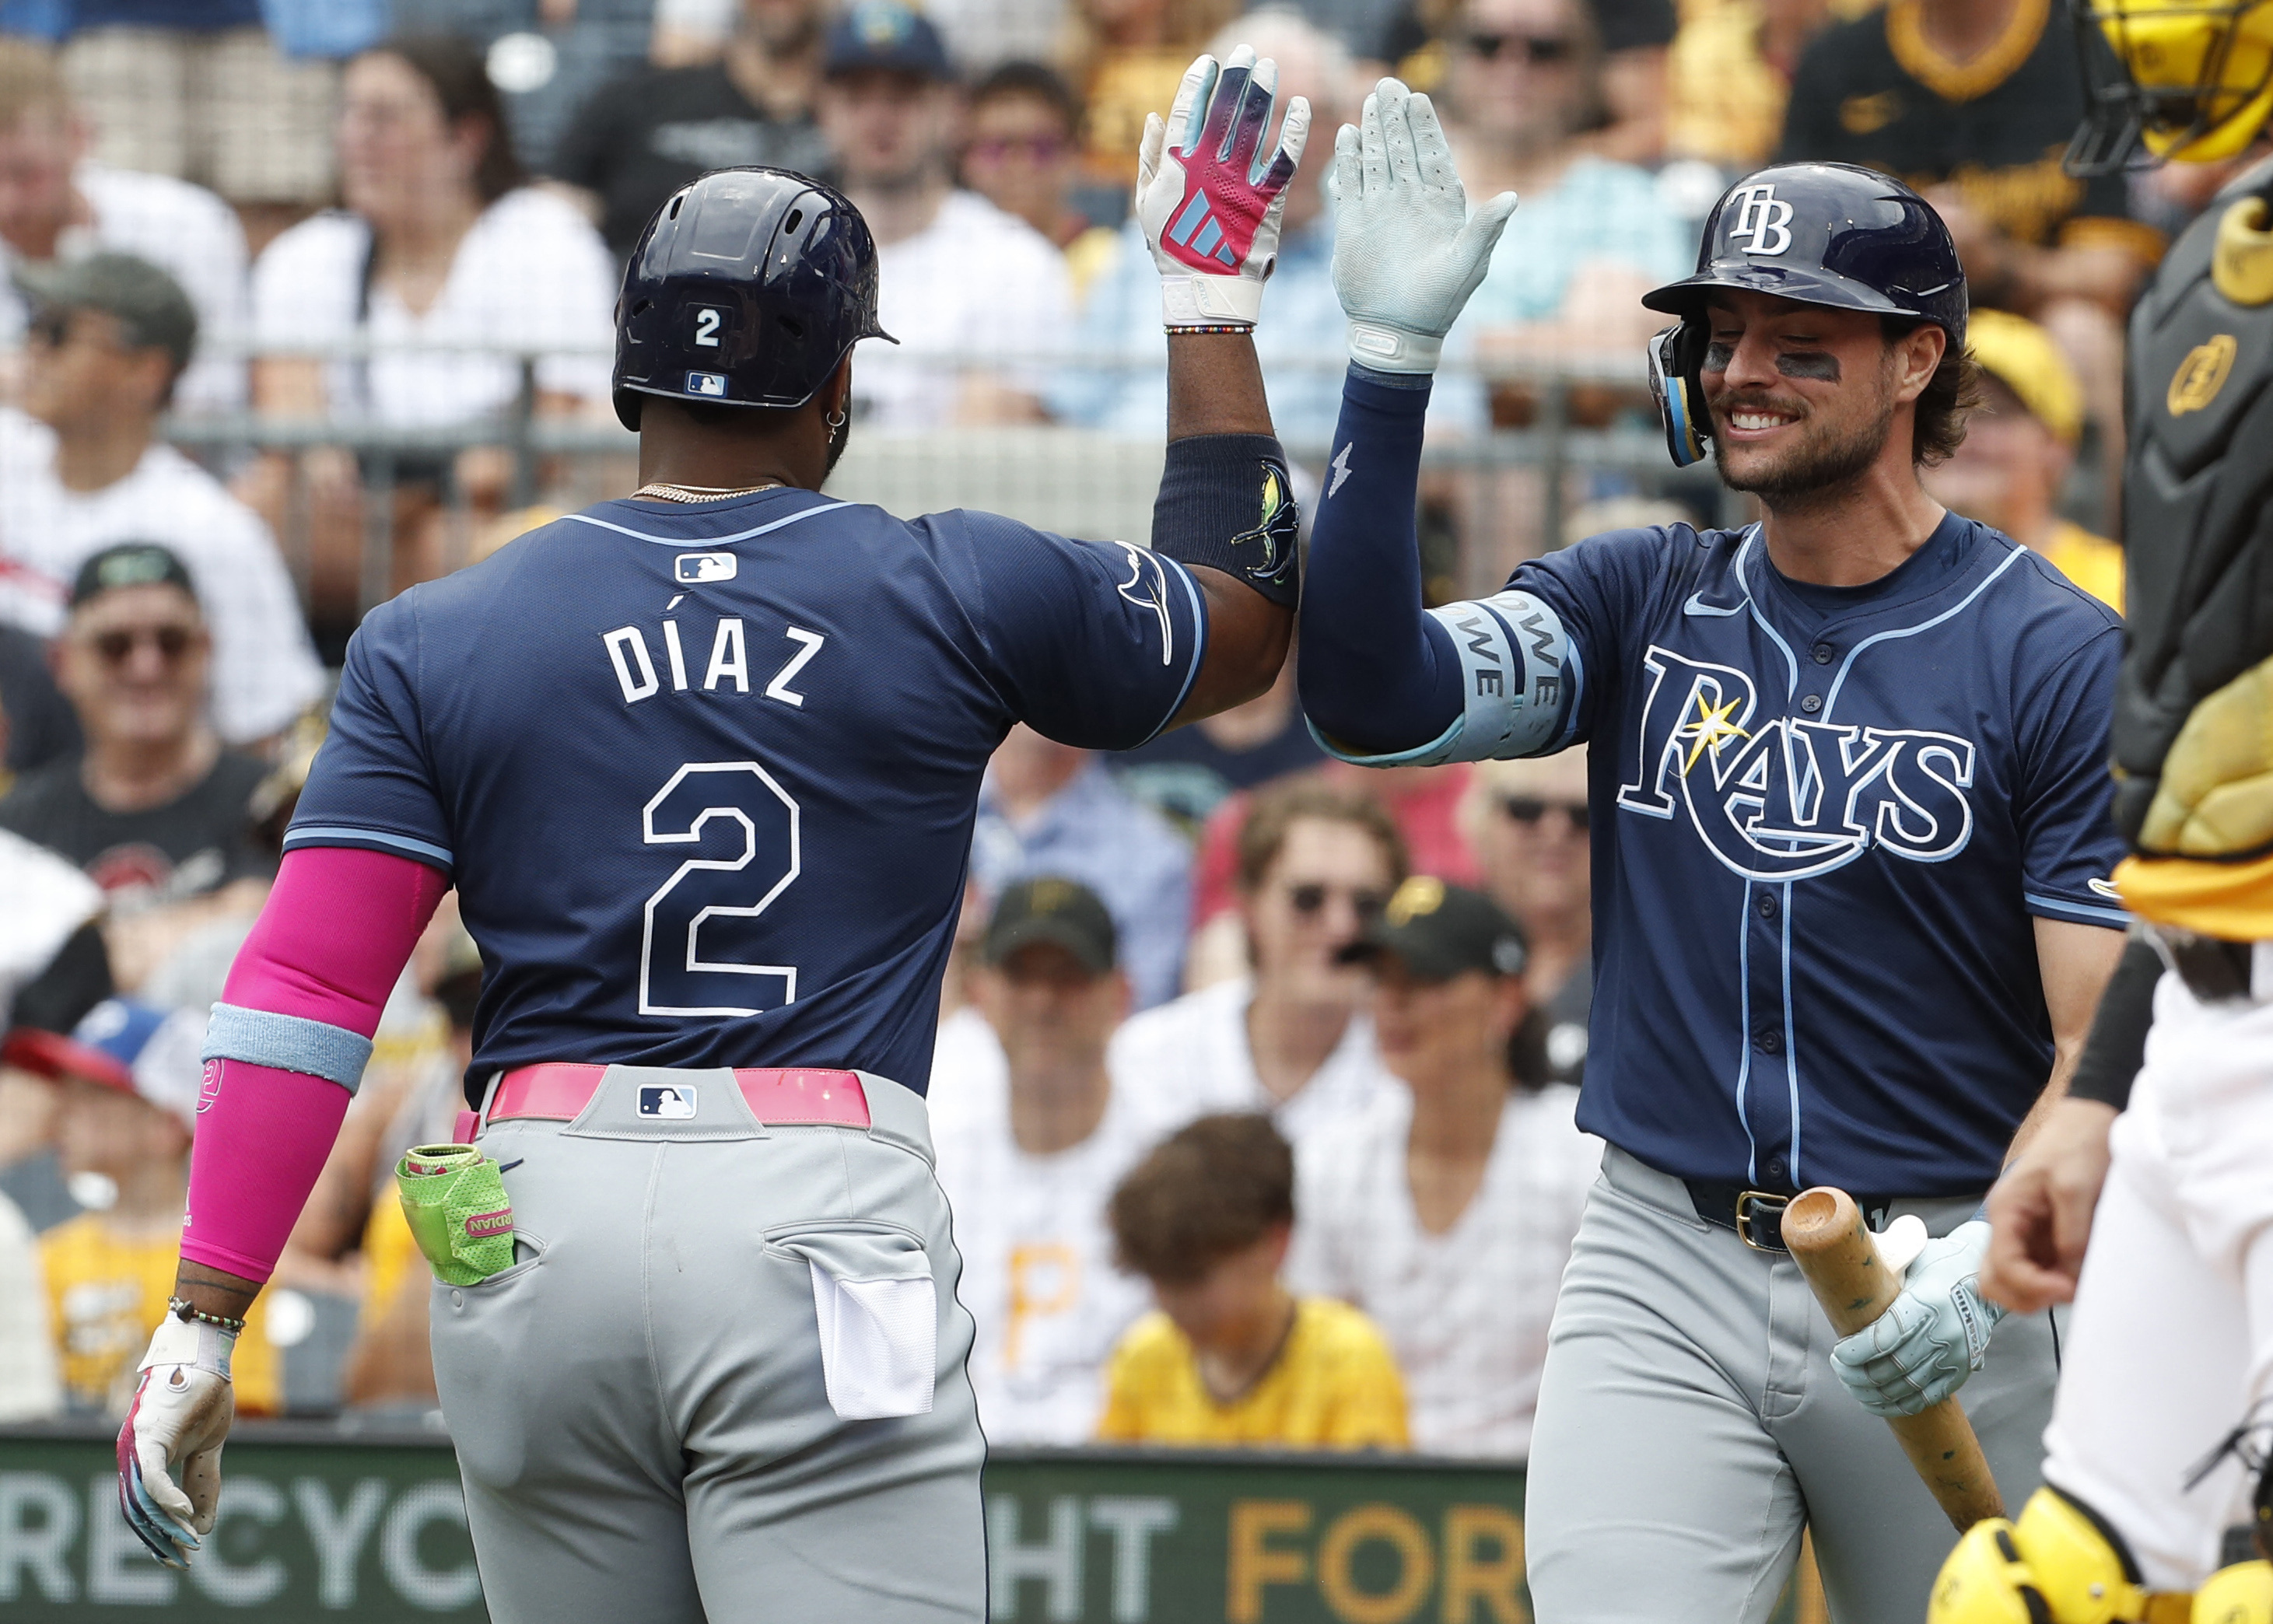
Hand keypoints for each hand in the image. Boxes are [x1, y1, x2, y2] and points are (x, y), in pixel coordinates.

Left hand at [115, 1316, 235, 1567]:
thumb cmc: (208, 1394)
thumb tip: (203, 1523)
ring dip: (166, 1525)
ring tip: (189, 1542)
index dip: (160, 1534)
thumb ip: (203, 1482)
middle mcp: (134, 1456)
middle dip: (161, 1540)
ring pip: (143, 1500)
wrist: (208, 1356)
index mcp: (147, 1458)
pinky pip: (153, 1477)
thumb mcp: (211, 1447)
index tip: (179, 1556)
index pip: (145, 1507)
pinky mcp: (149, 1438)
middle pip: (140, 1510)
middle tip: (182, 1562)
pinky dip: (167, 1498)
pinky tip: (186, 1513)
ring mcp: (138, 1447)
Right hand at [1135, 46, 1309, 328]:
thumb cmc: (1172, 246)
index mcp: (1177, 166)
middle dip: (1235, 75)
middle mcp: (1208, 168)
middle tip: (1246, 50)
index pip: (1187, 111)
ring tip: (1270, 67)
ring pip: (1252, 125)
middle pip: (1223, 108)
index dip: (1198, 82)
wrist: (1205, 290)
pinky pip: (1285, 158)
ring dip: (1262, 91)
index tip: (1208, 62)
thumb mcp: (1147, 203)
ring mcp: (1238, 182)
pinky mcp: (1267, 200)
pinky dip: (1294, 130)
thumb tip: (1153, 116)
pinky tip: (1301, 107)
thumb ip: (1149, 157)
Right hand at [1328, 77, 1518, 372]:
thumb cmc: (1440, 302)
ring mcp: (1381, 211)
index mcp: (1441, 205)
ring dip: (1373, 131)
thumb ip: (1486, 230)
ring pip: (1376, 161)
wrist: (1398, 331)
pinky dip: (1348, 161)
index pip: (1434, 155)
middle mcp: (1411, 202)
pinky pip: (1350, 185)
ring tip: (1370, 101)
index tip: (1419, 99)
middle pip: (1402, 149)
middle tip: (1389, 85)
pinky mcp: (1354, 225)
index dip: (1426, 127)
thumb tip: (1512, 197)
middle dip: (1396, 117)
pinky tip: (1346, 136)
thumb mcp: (1469, 265)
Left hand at [1830, 1219, 2005, 1417]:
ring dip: (1873, 1393)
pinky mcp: (1961, 1370)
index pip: (1885, 1338)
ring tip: (1851, 1385)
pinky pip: (1927, 1397)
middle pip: (1893, 1367)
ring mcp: (1955, 1355)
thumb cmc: (1938, 1264)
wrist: (1984, 1278)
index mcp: (1927, 1302)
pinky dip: (1898, 1405)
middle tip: (1839, 1367)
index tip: (1838, 1353)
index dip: (1857, 1352)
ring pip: (1906, 1386)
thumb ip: (1882, 1276)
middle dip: (1858, 1374)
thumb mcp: (1910, 1259)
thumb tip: (1844, 1285)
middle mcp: (1944, 1333)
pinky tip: (1875, 1402)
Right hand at [1981, 1097, 2117, 1312]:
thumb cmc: (2078, 1147)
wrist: (2089, 1121)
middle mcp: (2007, 1226)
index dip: (2032, 1286)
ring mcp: (2022, 1233)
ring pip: (2010, 1281)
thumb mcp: (2075, 1189)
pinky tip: (2075, 1275)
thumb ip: (2071, 1234)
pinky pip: (2034, 1271)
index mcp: (2006, 1211)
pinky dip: (2050, 1282)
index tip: (2067, 1289)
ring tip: (2071, 1285)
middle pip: (1994, 1281)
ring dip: (2037, 1292)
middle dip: (2026, 1295)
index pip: (2001, 1267)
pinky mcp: (2041, 1236)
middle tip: (2064, 1291)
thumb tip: (2070, 1277)